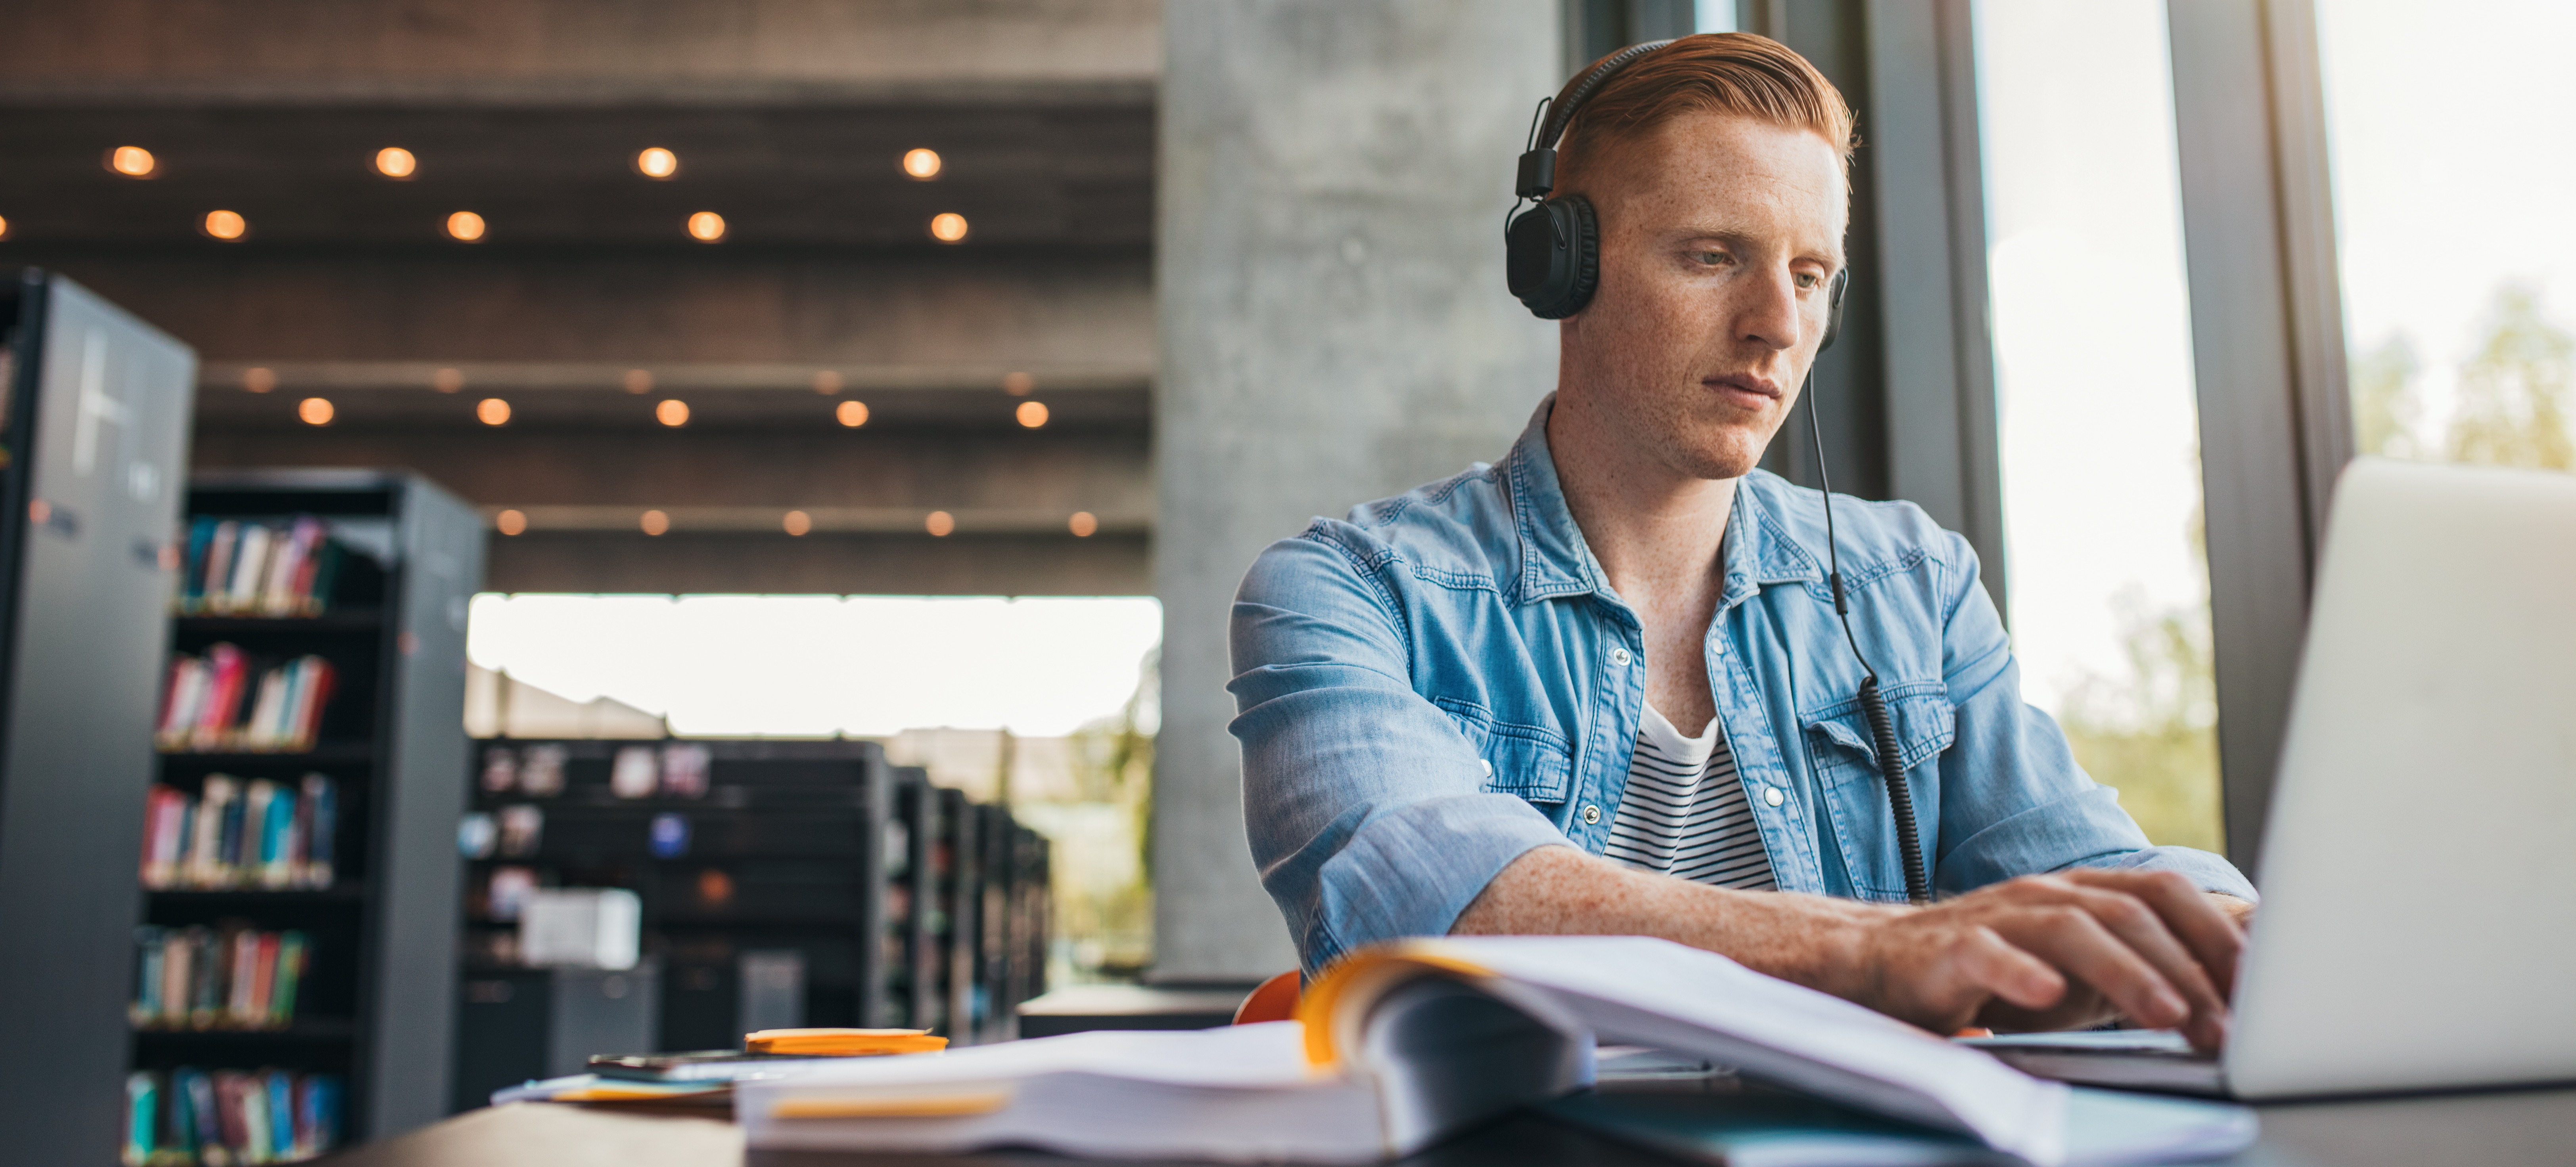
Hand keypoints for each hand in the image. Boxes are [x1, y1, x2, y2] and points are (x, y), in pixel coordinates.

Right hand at [1846, 869, 2244, 1051]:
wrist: (1889, 963)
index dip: (2216, 933)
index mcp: (2084, 893)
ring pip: (2072, 927)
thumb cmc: (2000, 972)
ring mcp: (1997, 917)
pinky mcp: (1948, 948)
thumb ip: (2144, 969)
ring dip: (2127, 972)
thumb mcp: (2082, 971)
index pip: (2164, 893)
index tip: (2260, 987)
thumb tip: (2235, 994)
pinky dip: (2018, 972)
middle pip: (2130, 913)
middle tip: (2221, 1027)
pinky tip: (2044, 996)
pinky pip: (1986, 953)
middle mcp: (2046, 894)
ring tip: (2166, 1016)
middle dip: (2185, 970)